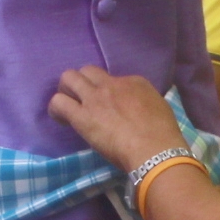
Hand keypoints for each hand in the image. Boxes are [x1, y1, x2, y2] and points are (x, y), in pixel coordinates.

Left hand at [47, 65, 182, 174]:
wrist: (155, 149)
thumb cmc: (163, 136)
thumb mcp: (160, 108)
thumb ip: (145, 103)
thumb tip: (139, 110)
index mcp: (134, 82)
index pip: (112, 78)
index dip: (107, 92)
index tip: (109, 107)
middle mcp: (112, 84)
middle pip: (87, 71)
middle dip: (81, 82)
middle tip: (81, 100)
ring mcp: (95, 98)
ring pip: (68, 78)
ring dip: (65, 90)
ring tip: (68, 107)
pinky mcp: (82, 116)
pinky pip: (59, 102)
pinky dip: (56, 109)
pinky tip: (62, 120)